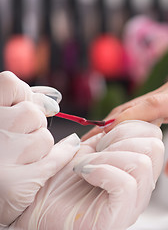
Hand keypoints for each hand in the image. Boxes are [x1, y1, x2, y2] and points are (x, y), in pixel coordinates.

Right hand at [0, 71, 78, 226]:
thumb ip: (17, 105)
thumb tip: (53, 100)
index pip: (10, 84)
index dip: (24, 94)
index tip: (27, 105)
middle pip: (33, 114)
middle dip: (35, 125)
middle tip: (21, 138)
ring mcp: (0, 158)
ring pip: (45, 139)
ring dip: (41, 147)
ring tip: (22, 157)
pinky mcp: (13, 184)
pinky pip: (54, 160)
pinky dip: (61, 157)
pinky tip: (59, 155)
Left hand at [12, 120, 163, 229]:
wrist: (37, 207)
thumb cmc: (60, 181)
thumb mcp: (90, 148)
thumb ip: (112, 135)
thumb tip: (133, 118)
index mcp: (138, 168)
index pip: (155, 136)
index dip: (129, 127)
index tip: (103, 138)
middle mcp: (141, 185)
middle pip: (155, 146)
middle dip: (120, 138)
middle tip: (96, 150)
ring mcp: (134, 203)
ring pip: (142, 163)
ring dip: (106, 156)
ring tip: (86, 165)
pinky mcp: (120, 216)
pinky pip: (126, 184)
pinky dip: (101, 171)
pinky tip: (84, 174)